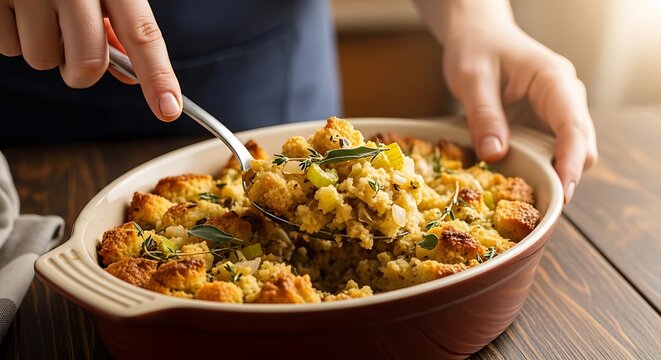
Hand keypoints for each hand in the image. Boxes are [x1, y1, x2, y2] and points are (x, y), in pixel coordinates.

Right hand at [0, 0, 181, 120]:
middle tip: (71, 49)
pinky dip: (11, 37)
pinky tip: (14, 8)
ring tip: (36, 12)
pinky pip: (7, 48)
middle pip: (87, 63)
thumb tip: (130, 76)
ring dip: (43, 49)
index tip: (168, 109)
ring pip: (42, 60)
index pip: (142, 34)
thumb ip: (116, 24)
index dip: (158, 76)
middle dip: (81, 71)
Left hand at [414, 0, 597, 202]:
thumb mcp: (472, 78)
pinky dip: (539, 169)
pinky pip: (549, 153)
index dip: (571, 160)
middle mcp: (564, 98)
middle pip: (581, 145)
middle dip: (566, 175)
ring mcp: (556, 113)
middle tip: (542, 205)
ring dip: (552, 175)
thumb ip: (483, 115)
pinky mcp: (543, 126)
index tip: (564, 190)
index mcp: (553, 80)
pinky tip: (519, 182)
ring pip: (568, 153)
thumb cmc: (476, 49)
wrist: (478, 37)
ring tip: (527, 199)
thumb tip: (495, 155)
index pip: (573, 125)